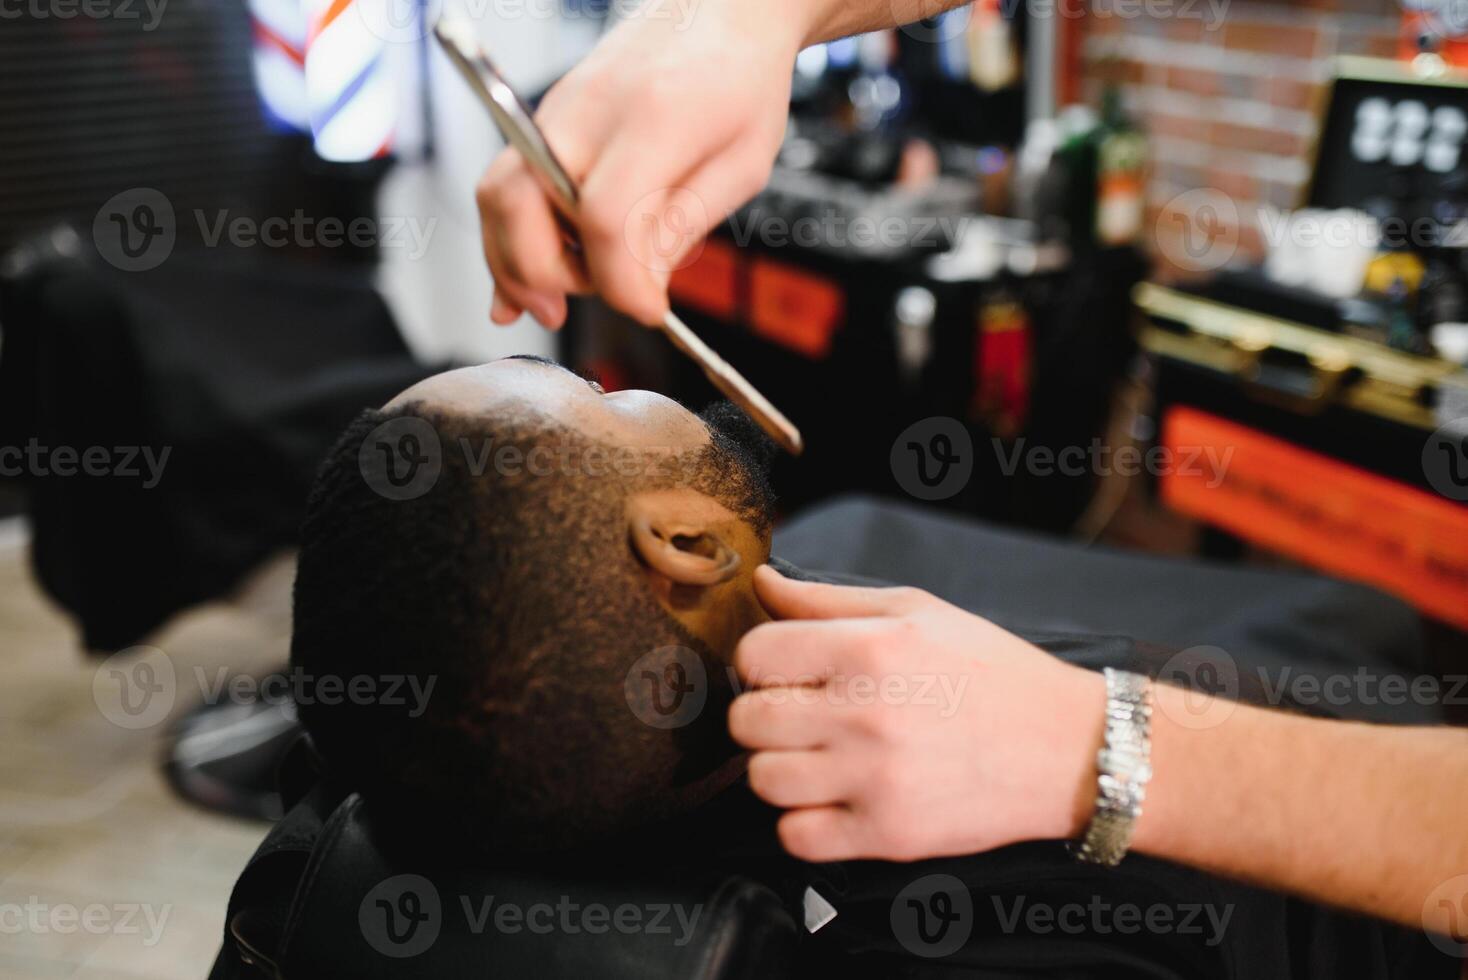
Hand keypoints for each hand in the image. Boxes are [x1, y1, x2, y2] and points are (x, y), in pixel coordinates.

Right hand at [475, 0, 803, 328]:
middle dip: (542, 275)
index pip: (608, 218)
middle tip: (575, 310)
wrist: (719, 8)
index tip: (649, 310)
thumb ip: (681, 227)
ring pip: (498, 197)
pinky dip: (504, 239)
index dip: (621, 281)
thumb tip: (637, 289)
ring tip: (547, 306)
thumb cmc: (739, 80)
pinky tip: (515, 286)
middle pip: (524, 204)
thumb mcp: (740, 166)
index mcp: (655, 117)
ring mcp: (557, 110)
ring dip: (511, 264)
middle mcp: (589, 110)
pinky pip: (505, 185)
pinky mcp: (544, 121)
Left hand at [728, 565, 1105, 862]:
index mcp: (869, 649)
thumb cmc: (991, 672)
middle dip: (763, 716)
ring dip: (779, 770)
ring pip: (762, 781)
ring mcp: (875, 779)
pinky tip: (834, 800)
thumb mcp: (916, 611)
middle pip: (747, 721)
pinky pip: (795, 837)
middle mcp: (866, 713)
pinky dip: (803, 823)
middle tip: (799, 718)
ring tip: (816, 760)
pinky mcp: (888, 834)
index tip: (786, 673)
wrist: (1069, 749)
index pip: (754, 655)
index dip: (761, 662)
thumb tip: (761, 582)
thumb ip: (828, 599)